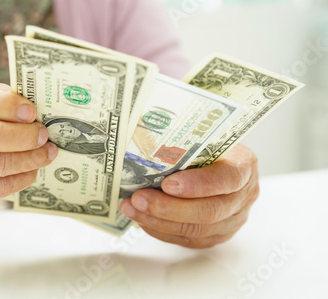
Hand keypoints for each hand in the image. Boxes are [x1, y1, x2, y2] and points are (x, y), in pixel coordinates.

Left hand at [120, 144, 258, 247]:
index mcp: (244, 165)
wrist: (221, 162)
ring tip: (133, 209)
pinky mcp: (217, 236)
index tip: (167, 184)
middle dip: (168, 207)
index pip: (227, 178)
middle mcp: (244, 196)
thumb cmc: (208, 146)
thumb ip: (185, 145)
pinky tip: (143, 219)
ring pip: (197, 229)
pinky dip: (162, 231)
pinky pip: (189, 240)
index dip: (197, 184)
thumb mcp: (204, 138)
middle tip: (139, 198)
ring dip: (158, 221)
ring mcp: (233, 220)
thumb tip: (147, 147)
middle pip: (209, 211)